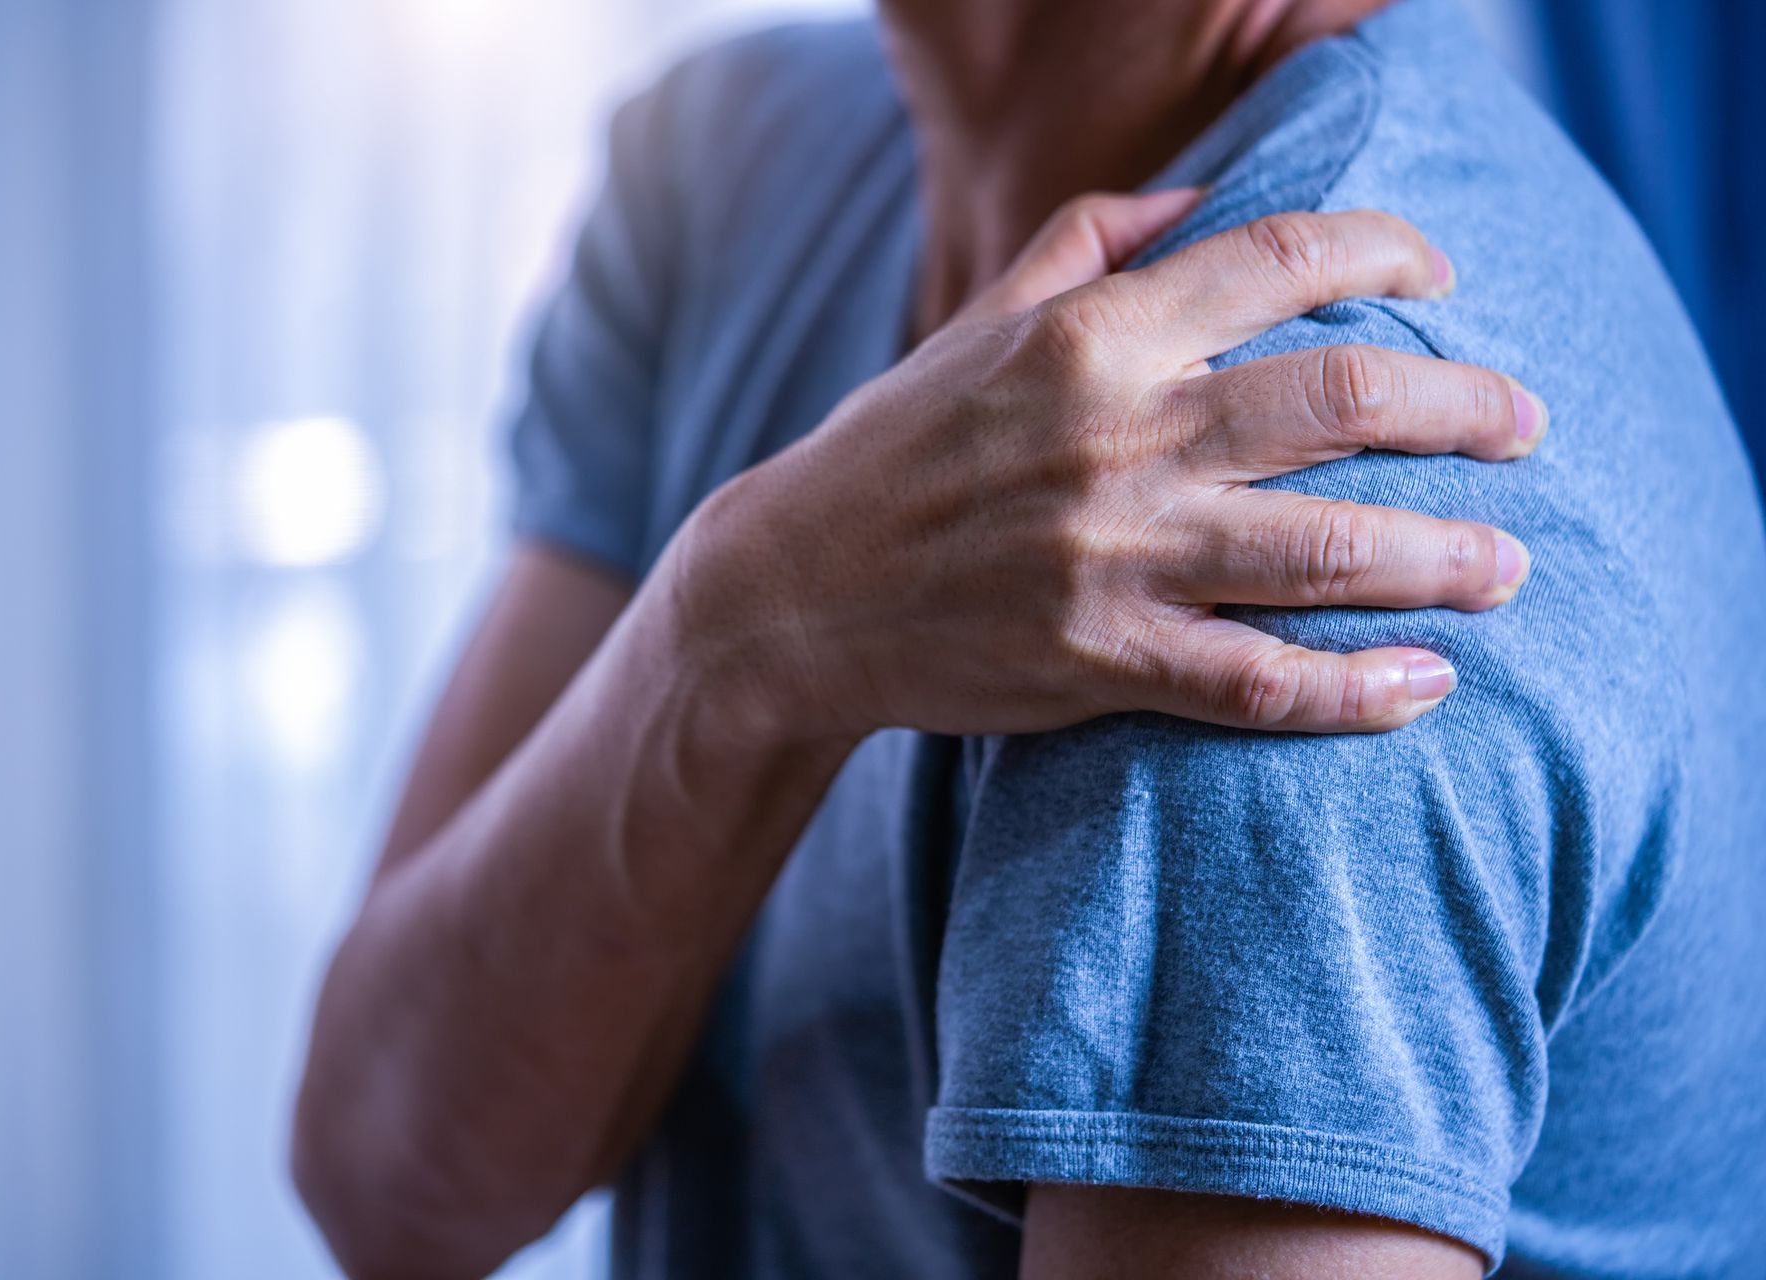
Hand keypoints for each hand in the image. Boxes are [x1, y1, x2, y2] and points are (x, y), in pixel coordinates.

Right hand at [672, 191, 1545, 739]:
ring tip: (1507, 565)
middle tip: (1522, 427)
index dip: (1387, 252)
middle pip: (1339, 403)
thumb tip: (1196, 196)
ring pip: (1321, 552)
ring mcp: (1110, 555)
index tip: (1438, 276)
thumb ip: (1084, 244)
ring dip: (1441, 556)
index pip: (1281, 259)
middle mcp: (1114, 435)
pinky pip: (1257, 683)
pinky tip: (1425, 685)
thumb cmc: (892, 451)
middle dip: (1461, 410)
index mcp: (1089, 334)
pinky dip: (1353, 690)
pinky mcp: (1099, 659)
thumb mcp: (972, 321)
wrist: (790, 596)